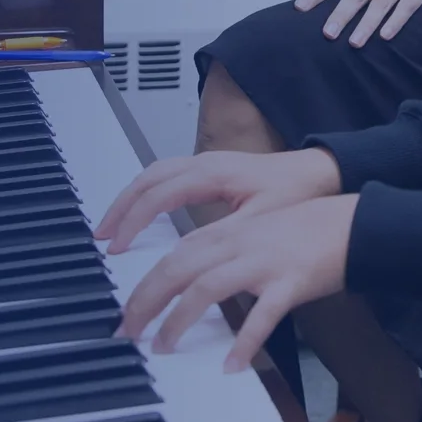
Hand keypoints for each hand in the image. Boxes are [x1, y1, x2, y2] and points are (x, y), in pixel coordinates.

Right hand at [94, 147, 342, 252]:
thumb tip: (185, 258)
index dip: (134, 222)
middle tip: (102, 237)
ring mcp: (205, 162)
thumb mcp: (260, 222)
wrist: (319, 172)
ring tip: (112, 226)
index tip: (118, 246)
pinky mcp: (210, 169)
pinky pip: (165, 175)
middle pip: (147, 179)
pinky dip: (146, 193)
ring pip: (153, 174)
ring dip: (130, 199)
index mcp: (212, 173)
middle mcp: (203, 162)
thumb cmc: (296, 193)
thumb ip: (221, 238)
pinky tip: (141, 212)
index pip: (158, 195)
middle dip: (120, 208)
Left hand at [117, 196, 357, 370]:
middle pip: (177, 270)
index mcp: (227, 233)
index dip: (143, 285)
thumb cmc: (303, 232)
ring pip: (207, 288)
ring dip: (178, 320)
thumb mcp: (253, 233)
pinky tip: (232, 365)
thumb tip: (186, 281)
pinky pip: (262, 316)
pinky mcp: (290, 282)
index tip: (125, 312)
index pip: (172, 257)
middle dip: (146, 302)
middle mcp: (238, 243)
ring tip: (163, 347)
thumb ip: (218, 252)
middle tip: (128, 332)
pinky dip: (244, 342)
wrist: (351, 224)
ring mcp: (263, 262)